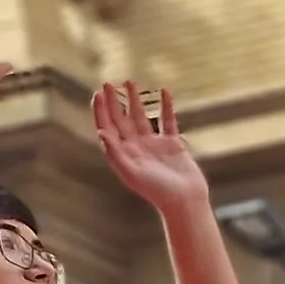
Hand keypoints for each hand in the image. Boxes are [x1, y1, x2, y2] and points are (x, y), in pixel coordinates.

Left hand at [91, 82, 210, 216]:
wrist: (185, 201)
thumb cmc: (158, 192)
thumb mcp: (132, 173)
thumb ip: (115, 153)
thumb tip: (101, 132)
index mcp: (123, 154)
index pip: (107, 127)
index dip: (101, 110)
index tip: (98, 93)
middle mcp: (135, 147)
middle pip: (121, 119)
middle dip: (114, 101)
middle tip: (109, 83)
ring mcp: (154, 144)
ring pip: (141, 117)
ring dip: (135, 100)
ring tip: (130, 81)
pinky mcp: (172, 144)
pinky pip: (168, 120)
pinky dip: (166, 106)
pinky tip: (165, 91)